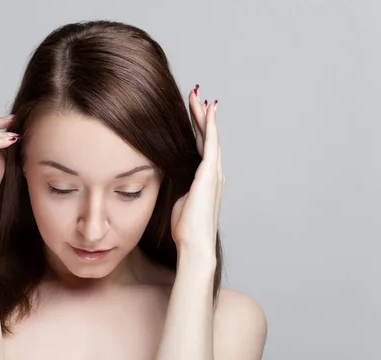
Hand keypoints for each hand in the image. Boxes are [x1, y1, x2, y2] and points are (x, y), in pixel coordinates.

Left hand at [170, 85, 225, 259]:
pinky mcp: (210, 174)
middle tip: (195, 95)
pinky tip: (207, 110)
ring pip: (209, 136)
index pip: (200, 147)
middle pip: (207, 137)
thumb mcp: (179, 199)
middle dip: (201, 115)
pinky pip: (211, 143)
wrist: (194, 244)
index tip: (191, 112)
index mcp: (205, 179)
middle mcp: (213, 172)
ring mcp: (214, 172)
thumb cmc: (185, 228)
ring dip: (204, 115)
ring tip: (197, 96)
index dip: (197, 128)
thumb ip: (178, 185)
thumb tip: (167, 174)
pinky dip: (210, 125)